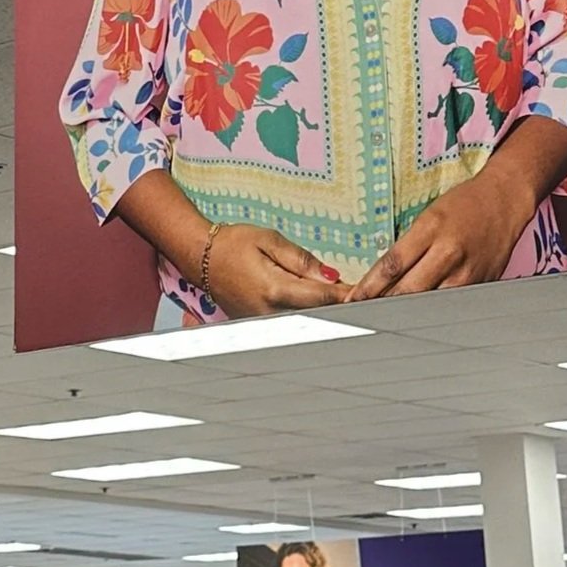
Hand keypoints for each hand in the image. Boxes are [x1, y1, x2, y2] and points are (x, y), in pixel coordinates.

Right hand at [203, 223, 346, 316]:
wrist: (201, 258)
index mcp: (275, 289)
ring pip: (305, 319)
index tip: (365, 292)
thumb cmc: (233, 244)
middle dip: (338, 304)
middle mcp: (270, 313)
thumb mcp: (270, 240)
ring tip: (338, 297)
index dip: (346, 295)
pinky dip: (306, 312)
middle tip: (357, 294)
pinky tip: (314, 302)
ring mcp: (264, 323)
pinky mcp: (260, 326)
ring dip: (323, 310)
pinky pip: (291, 321)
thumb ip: (302, 260)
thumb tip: (332, 277)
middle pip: (317, 313)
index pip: (321, 297)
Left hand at [346, 167, 532, 298]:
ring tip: (386, 318)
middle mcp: (449, 254)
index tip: (352, 299)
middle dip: (382, 305)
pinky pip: (448, 305)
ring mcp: (467, 274)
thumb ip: (407, 248)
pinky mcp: (479, 286)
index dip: (368, 287)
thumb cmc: (465, 205)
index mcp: (431, 229)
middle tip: (363, 313)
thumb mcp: (428, 217)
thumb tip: (380, 279)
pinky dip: (430, 311)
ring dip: (405, 312)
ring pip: (427, 304)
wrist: (505, 201)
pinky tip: (418, 316)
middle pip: (407, 291)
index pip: (392, 265)